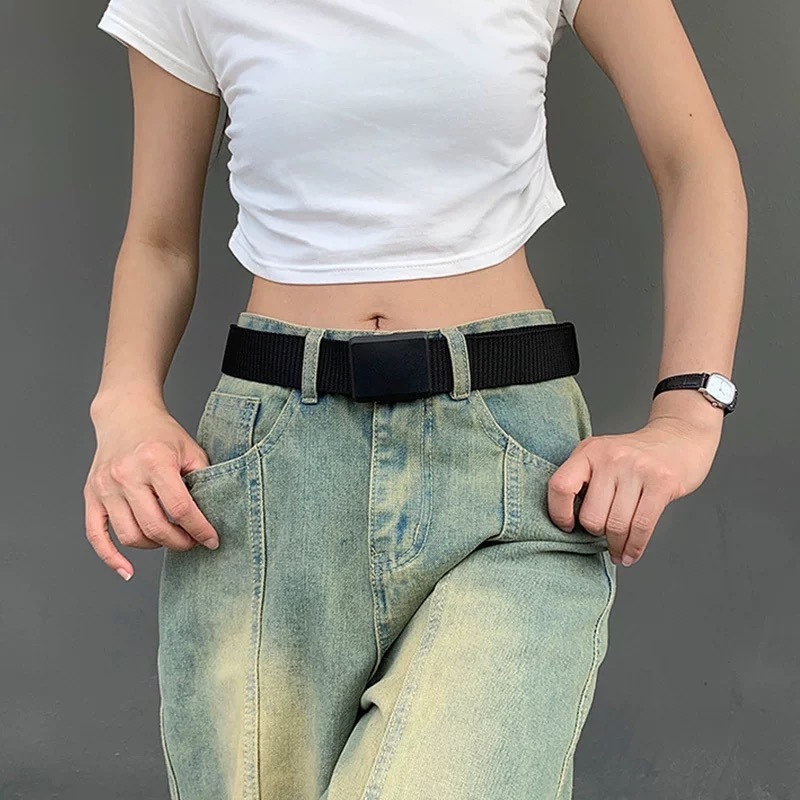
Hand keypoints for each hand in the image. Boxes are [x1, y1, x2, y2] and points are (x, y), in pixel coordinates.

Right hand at [84, 396, 217, 581]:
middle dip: (179, 542)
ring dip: (154, 546)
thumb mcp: (190, 449)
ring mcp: (105, 486)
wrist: (125, 414)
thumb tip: (214, 516)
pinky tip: (128, 570)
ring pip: (130, 535)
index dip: (199, 529)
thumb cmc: (162, 434)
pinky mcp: (91, 495)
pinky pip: (96, 535)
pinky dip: (111, 557)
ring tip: (170, 539)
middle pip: (155, 526)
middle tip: (193, 542)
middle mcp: (126, 474)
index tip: (212, 540)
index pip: (180, 507)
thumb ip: (202, 479)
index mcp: (155, 461)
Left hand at [546, 415, 721, 565]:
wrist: (679, 437)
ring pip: (616, 525)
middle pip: (591, 516)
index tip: (567, 526)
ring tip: (617, 551)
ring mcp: (637, 468)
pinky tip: (630, 555)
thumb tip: (570, 523)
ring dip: (616, 546)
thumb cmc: (634, 455)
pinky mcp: (662, 482)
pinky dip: (634, 548)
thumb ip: (583, 479)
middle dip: (596, 533)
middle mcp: (610, 457)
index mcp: (589, 451)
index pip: (560, 486)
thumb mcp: (601, 455)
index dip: (559, 513)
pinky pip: (642, 526)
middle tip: (602, 536)